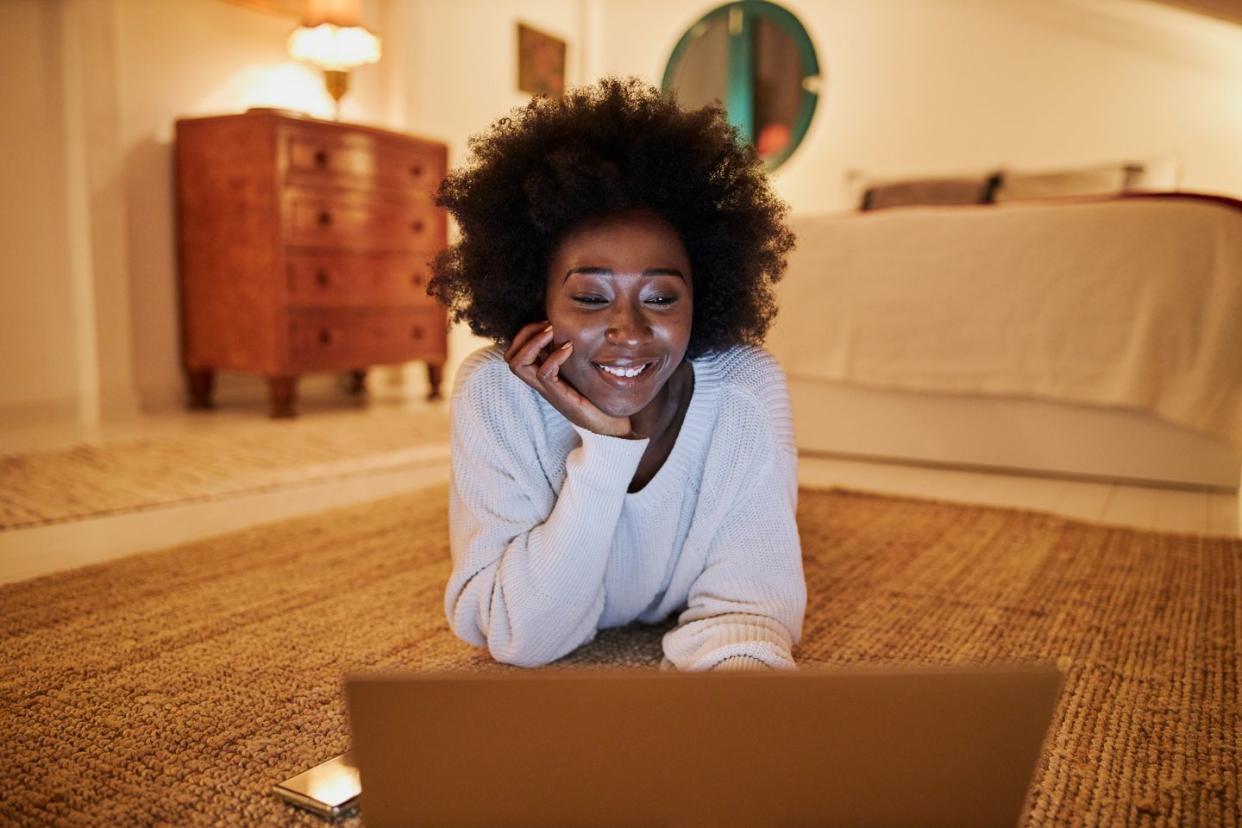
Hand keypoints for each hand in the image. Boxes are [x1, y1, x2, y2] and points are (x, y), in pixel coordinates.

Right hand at [505, 321, 634, 437]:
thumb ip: (568, 353)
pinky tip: (569, 348)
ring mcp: (547, 390)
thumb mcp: (578, 368)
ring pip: (518, 365)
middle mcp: (539, 382)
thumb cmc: (595, 394)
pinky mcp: (559, 396)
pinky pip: (544, 374)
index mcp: (540, 374)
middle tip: (547, 325)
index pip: (514, 352)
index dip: (524, 333)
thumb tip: (568, 328)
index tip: (545, 322)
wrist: (608, 421)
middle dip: (524, 334)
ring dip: (533, 342)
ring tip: (552, 332)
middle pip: (509, 357)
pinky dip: (554, 356)